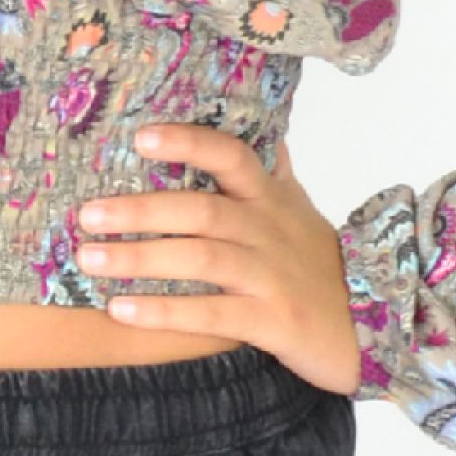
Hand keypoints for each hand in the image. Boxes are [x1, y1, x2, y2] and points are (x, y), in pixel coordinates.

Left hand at [74, 124, 362, 397]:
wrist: (370, 327)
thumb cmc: (316, 262)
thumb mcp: (297, 208)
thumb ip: (270, 170)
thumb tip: (257, 127)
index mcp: (269, 197)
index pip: (230, 155)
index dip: (187, 143)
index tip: (140, 136)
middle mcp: (268, 229)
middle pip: (200, 210)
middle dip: (140, 209)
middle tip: (85, 213)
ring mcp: (271, 276)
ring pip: (200, 259)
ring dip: (140, 258)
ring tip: (89, 258)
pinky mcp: (273, 321)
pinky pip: (212, 314)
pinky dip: (164, 312)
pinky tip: (121, 311)